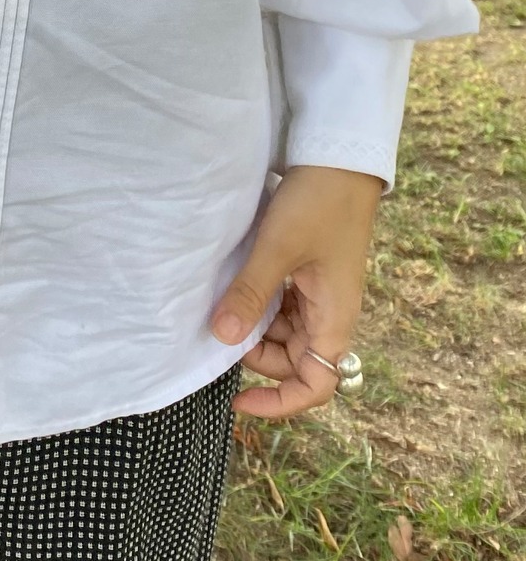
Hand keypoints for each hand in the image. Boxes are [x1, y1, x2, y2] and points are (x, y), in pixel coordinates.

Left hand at [209, 164, 384, 416]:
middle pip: (294, 361)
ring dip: (256, 328)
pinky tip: (238, 286)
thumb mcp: (278, 249)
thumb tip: (221, 339)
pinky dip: (260, 305)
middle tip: (224, 327)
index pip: (316, 386)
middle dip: (258, 358)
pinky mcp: (308, 273)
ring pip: (285, 334)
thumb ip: (251, 294)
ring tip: (227, 303)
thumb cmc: (317, 203)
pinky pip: (283, 306)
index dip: (279, 403)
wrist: (339, 158)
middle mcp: (331, 313)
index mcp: (335, 318)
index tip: (238, 400)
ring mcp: (320, 293)